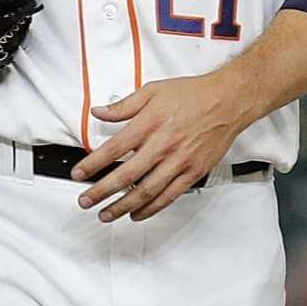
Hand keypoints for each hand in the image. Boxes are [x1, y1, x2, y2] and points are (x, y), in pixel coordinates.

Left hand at [71, 71, 251, 222]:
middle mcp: (163, 146)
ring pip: (147, 191)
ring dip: (123, 206)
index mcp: (149, 125)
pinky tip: (137, 214)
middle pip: (127, 175)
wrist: (228, 101)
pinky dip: (152, 208)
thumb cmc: (192, 95)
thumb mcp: (152, 91)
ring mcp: (179, 162)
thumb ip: (123, 106)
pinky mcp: (193, 173)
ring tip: (106, 214)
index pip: (114, 149)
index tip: (78, 174)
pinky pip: (169, 196)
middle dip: (102, 191)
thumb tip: (98, 112)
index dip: (93, 164)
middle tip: (85, 201)